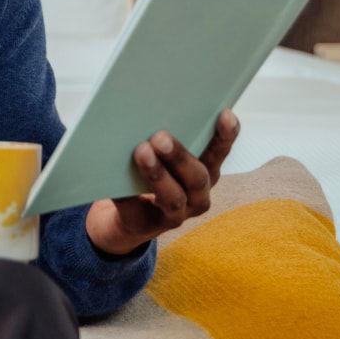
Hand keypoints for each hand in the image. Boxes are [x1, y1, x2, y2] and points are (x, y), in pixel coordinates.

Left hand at [84, 109, 241, 256]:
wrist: (131, 212)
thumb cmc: (152, 172)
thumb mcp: (162, 154)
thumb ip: (163, 139)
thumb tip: (146, 113)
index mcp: (207, 172)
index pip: (220, 152)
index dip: (225, 135)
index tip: (225, 113)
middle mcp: (199, 195)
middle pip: (197, 176)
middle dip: (179, 156)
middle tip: (160, 136)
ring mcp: (178, 214)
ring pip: (173, 197)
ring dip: (157, 174)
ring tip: (142, 152)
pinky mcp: (151, 225)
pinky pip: (140, 209)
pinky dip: (127, 194)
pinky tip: (114, 180)